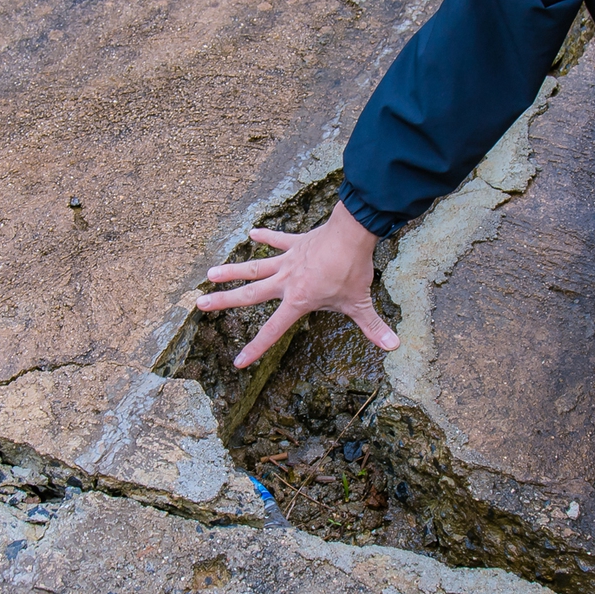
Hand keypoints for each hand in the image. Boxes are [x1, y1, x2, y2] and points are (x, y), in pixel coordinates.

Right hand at [195, 201, 396, 368]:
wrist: (351, 233)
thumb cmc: (353, 270)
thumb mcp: (360, 302)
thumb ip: (374, 326)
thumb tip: (394, 346)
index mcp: (297, 300)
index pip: (273, 330)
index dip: (256, 348)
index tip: (238, 362)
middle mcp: (286, 281)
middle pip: (250, 294)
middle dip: (225, 302)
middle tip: (200, 304)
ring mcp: (288, 261)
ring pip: (254, 267)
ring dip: (232, 270)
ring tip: (210, 273)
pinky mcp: (296, 243)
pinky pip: (277, 239)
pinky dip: (266, 235)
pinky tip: (251, 232)